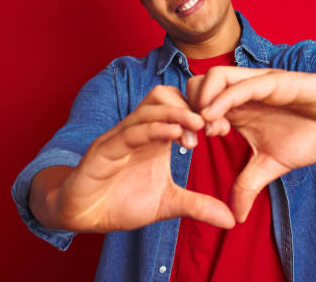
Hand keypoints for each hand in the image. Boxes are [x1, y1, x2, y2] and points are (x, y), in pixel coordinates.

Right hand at [53, 85, 234, 232]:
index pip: (179, 108)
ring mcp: (121, 137)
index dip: (202, 113)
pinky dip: (153, 129)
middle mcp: (139, 131)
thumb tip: (232, 220)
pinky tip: (174, 135)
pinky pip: (130, 131)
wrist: (84, 215)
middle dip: (190, 106)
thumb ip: (198, 206)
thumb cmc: (122, 202)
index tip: (223, 129)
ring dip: (175, 113)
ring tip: (199, 125)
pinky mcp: (104, 149)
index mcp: (155, 138)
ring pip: (148, 108)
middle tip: (212, 126)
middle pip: (164, 96)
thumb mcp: (168, 204)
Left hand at [187, 67, 315, 221]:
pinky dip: (223, 98)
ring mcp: (255, 84)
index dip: (186, 122)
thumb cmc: (309, 134)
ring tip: (205, 129)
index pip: (196, 103)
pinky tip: (215, 118)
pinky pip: (242, 85)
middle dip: (186, 109)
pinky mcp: (274, 81)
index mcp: (236, 109)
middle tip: (192, 138)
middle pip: (197, 85)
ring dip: (201, 100)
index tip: (189, 146)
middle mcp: (241, 93)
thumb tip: (236, 217)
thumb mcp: (271, 165)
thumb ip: (248, 184)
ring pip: (214, 77)